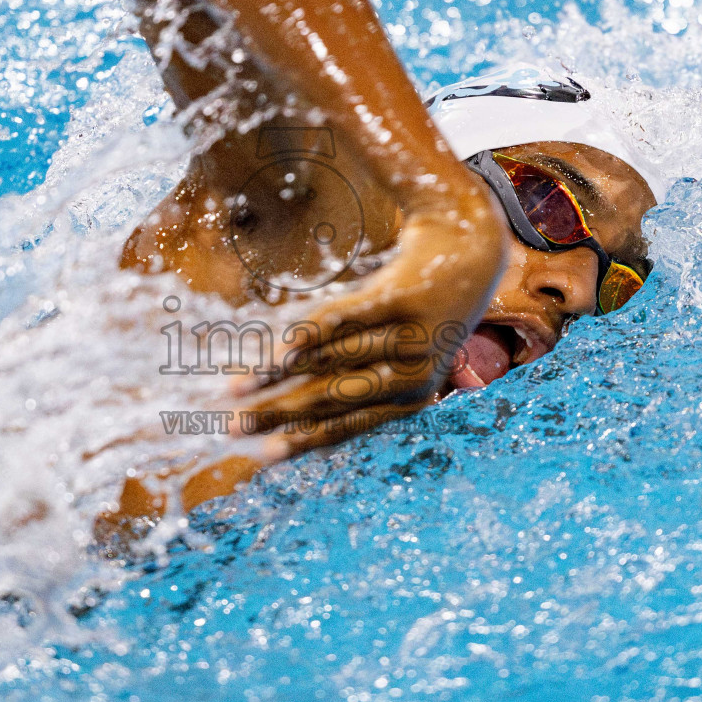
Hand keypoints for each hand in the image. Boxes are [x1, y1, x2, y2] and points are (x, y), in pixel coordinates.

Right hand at [232, 185, 508, 456]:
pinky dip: (308, 336)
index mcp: (415, 396)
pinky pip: (344, 320)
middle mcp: (416, 373)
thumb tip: (286, 407)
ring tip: (235, 388)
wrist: (468, 246)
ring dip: (276, 376)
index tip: (263, 456)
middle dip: (278, 415)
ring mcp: (413, 335)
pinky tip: (277, 350)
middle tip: (234, 428)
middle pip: (332, 397)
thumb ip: (353, 376)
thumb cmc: (419, 305)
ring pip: (330, 361)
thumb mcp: (395, 348)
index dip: (302, 439)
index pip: (349, 424)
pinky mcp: (404, 297)